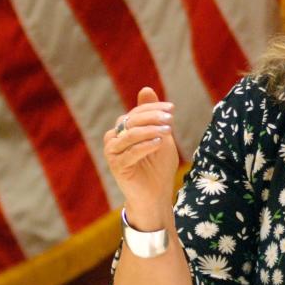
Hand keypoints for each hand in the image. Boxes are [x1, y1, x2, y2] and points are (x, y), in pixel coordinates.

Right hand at [102, 87, 178, 221]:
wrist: (156, 195)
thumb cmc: (158, 167)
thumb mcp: (160, 136)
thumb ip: (153, 116)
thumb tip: (146, 89)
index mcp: (123, 130)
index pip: (136, 112)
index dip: (153, 108)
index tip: (172, 108)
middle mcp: (114, 138)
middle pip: (131, 120)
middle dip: (152, 117)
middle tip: (170, 119)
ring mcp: (112, 152)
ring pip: (130, 134)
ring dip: (151, 130)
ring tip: (168, 130)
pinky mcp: (116, 166)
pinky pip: (131, 151)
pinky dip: (146, 145)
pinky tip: (159, 143)